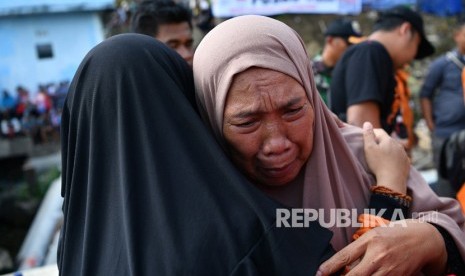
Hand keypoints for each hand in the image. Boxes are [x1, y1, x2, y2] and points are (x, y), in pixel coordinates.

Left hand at [317, 220, 446, 275]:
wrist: (422, 240)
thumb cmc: (392, 236)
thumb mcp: (373, 234)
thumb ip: (357, 248)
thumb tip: (340, 265)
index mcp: (370, 240)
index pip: (345, 256)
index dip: (329, 267)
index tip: (319, 273)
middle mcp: (379, 255)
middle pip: (354, 275)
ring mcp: (389, 269)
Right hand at [363, 122, 409, 193]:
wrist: (392, 180)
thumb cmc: (378, 163)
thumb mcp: (369, 148)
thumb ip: (368, 135)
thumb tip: (367, 123)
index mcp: (388, 140)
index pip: (379, 131)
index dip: (372, 132)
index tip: (367, 136)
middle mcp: (397, 144)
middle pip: (387, 140)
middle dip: (381, 141)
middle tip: (373, 148)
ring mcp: (403, 154)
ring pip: (394, 148)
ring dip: (388, 150)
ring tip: (382, 156)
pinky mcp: (407, 163)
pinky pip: (399, 157)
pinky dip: (395, 158)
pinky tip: (391, 163)